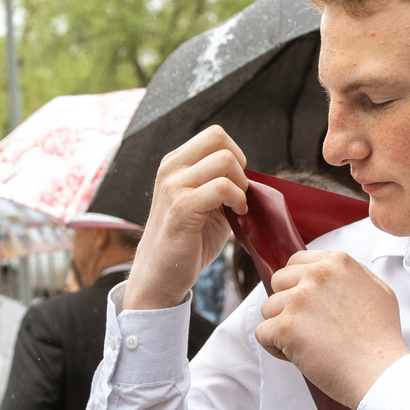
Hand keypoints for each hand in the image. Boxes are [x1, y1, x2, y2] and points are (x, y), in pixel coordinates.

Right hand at [125, 128, 248, 312]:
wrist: (162, 274)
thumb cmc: (187, 240)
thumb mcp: (203, 201)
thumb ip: (218, 181)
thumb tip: (247, 171)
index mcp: (175, 162)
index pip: (215, 135)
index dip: (235, 155)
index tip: (236, 183)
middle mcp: (170, 168)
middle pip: (219, 139)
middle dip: (240, 167)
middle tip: (239, 195)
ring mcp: (173, 186)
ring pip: (224, 161)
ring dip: (241, 185)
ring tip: (237, 207)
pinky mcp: (181, 207)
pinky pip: (222, 187)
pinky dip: (238, 199)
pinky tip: (237, 214)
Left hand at [253, 249, 409, 407]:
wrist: (379, 371)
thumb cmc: (381, 337)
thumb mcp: (378, 290)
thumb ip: (352, 275)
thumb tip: (329, 272)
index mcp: (337, 263)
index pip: (297, 262)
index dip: (298, 284)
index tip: (309, 305)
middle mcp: (316, 275)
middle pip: (278, 282)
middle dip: (287, 304)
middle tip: (309, 327)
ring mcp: (299, 300)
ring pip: (268, 309)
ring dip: (281, 327)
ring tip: (307, 344)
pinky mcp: (285, 327)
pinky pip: (262, 333)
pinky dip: (275, 348)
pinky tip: (298, 355)